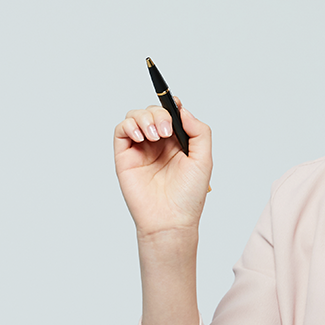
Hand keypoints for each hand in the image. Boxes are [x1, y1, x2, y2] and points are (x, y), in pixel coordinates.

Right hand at [113, 96, 211, 237]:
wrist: (171, 220)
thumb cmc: (188, 196)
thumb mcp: (204, 159)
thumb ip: (199, 131)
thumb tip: (182, 109)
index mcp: (177, 142)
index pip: (171, 113)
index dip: (171, 104)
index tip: (175, 105)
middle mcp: (157, 143)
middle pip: (152, 111)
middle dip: (159, 114)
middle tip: (166, 131)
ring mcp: (140, 149)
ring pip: (135, 117)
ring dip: (144, 118)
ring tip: (155, 136)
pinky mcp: (125, 157)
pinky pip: (121, 131)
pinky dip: (129, 126)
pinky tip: (140, 136)